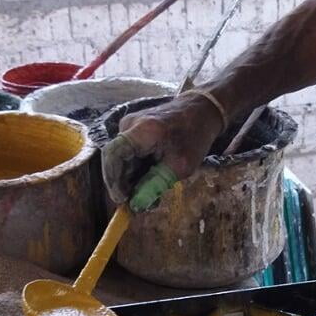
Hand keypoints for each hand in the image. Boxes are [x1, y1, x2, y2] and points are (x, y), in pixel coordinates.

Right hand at [102, 92, 223, 202]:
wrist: (201, 110)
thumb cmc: (194, 136)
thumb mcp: (179, 166)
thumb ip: (155, 185)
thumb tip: (135, 205)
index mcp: (142, 130)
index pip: (113, 155)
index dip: (113, 180)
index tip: (122, 200)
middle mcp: (130, 125)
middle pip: (116, 159)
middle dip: (125, 184)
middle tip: (138, 203)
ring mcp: (130, 126)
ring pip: (122, 159)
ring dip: (132, 179)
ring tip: (149, 195)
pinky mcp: (134, 130)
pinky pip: (129, 153)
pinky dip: (137, 169)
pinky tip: (150, 181)